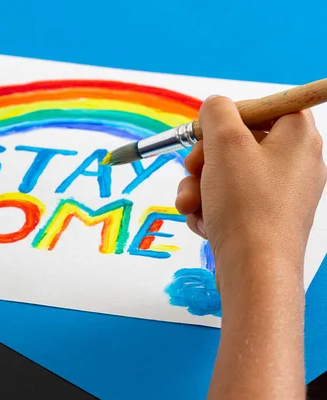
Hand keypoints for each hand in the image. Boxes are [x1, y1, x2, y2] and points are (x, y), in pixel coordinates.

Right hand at [175, 96, 325, 288]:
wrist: (254, 271)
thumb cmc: (246, 204)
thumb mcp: (225, 144)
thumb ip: (217, 112)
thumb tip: (215, 106)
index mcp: (298, 137)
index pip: (268, 106)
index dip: (234, 114)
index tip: (208, 129)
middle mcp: (295, 163)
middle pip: (241, 142)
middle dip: (205, 156)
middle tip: (193, 168)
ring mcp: (280, 194)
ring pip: (227, 174)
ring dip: (199, 185)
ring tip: (190, 204)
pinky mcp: (265, 219)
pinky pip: (231, 201)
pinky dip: (211, 208)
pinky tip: (203, 221)